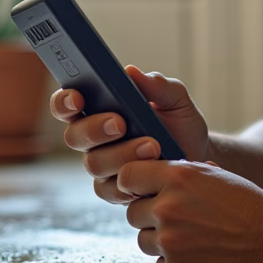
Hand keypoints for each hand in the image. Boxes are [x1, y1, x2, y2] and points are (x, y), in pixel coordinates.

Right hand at [50, 66, 211, 204]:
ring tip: (152, 146)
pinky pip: (109, 190)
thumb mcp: (176, 99)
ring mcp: (102, 165)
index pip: (67, 104)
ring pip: (93, 163)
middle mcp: (93, 138)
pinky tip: (148, 174)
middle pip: (73, 136)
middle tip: (120, 123)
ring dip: (121, 155)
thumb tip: (131, 72)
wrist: (198, 157)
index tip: (78, 98)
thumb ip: (157, 85)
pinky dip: (129, 182)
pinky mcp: (114, 190)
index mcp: (98, 109)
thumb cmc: (180, 125)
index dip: (64, 101)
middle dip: (95, 129)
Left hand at [120, 160, 262, 262]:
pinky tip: (200, 256)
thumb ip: (177, 174)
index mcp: (177, 177)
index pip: (127, 177)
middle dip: (151, 217)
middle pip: (133, 213)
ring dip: (162, 241)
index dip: (133, 185)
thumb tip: (146, 178)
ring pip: (144, 241)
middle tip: (180, 220)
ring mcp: (171, 242)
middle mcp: (168, 207)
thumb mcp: (213, 175)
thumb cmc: (247, 205)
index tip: (142, 192)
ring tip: (194, 238)